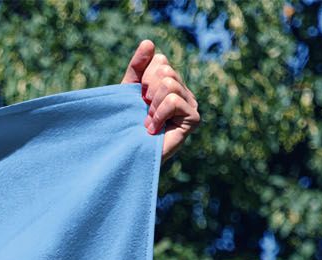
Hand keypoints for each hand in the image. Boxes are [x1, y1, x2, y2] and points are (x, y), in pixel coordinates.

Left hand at [121, 39, 200, 161]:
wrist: (129, 155)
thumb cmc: (129, 125)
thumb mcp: (129, 91)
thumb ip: (137, 67)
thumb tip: (149, 42)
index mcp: (171, 82)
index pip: (160, 60)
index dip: (144, 78)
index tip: (139, 99)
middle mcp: (184, 91)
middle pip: (166, 71)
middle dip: (148, 93)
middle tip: (145, 113)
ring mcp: (191, 104)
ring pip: (169, 84)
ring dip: (152, 106)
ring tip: (148, 123)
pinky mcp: (193, 119)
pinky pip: (174, 100)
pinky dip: (159, 115)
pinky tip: (153, 129)